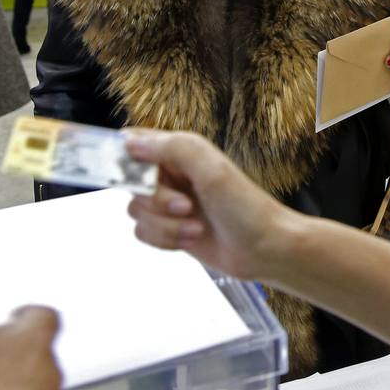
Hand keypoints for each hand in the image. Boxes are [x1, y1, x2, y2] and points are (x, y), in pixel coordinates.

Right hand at [128, 132, 289, 280]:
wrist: (264, 248)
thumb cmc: (245, 206)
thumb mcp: (211, 170)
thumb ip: (172, 148)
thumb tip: (130, 143)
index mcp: (180, 150)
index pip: (133, 141)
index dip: (125, 158)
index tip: (133, 177)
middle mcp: (172, 173)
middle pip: (131, 183)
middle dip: (156, 201)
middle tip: (186, 206)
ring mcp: (170, 202)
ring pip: (136, 211)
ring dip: (164, 225)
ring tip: (196, 226)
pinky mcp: (170, 228)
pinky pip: (144, 233)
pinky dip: (166, 239)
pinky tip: (192, 237)